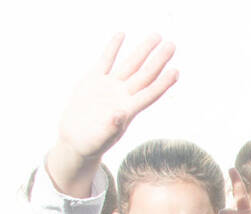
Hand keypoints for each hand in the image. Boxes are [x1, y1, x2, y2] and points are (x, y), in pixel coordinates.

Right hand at [56, 34, 177, 162]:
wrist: (75, 139)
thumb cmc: (90, 143)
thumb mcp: (99, 137)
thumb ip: (110, 127)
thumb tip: (118, 115)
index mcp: (127, 110)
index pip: (149, 93)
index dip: (163, 83)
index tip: (176, 71)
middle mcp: (122, 95)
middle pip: (144, 74)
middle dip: (158, 59)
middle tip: (172, 45)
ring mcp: (109, 86)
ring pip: (130, 64)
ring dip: (143, 50)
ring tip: (156, 36)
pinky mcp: (94, 80)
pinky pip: (106, 60)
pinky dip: (113, 47)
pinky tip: (121, 34)